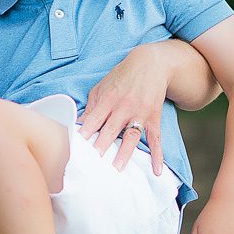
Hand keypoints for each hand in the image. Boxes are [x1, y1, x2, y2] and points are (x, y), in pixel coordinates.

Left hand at [80, 44, 167, 175]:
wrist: (151, 64)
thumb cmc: (122, 76)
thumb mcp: (102, 86)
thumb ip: (92, 106)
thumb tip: (79, 124)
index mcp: (108, 98)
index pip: (94, 119)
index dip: (85, 132)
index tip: (77, 146)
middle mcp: (124, 106)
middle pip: (111, 129)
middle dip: (102, 145)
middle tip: (93, 162)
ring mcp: (140, 112)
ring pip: (132, 135)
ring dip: (125, 153)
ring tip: (117, 169)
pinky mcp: (154, 117)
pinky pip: (155, 138)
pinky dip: (157, 155)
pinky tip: (156, 170)